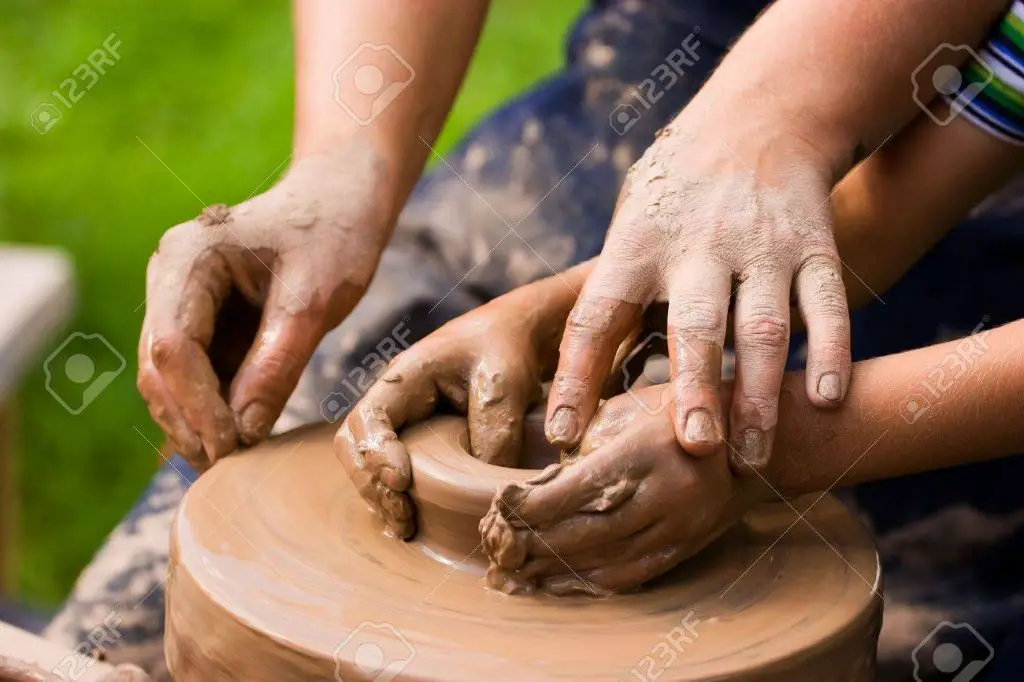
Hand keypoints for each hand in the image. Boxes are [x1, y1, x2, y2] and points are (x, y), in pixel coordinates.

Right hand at [138, 151, 392, 470]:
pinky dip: (211, 409)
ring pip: (169, 377)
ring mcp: (181, 300)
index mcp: (188, 258)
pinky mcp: (201, 321)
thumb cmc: (333, 236)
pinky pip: (195, 374)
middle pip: (159, 367)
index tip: (232, 448)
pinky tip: (237, 441)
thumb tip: (243, 431)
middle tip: (227, 469)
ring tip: (232, 464)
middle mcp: (170, 277)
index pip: (172, 347)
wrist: (340, 203)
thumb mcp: (314, 299)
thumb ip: (277, 362)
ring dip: (196, 422)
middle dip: (190, 421)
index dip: (197, 406)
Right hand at [335, 270, 581, 537]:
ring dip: (379, 496)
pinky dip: (394, 496)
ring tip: (406, 526)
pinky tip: (412, 521)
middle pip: (353, 445)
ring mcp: (403, 421)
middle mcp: (395, 400)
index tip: (402, 481)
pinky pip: (390, 470)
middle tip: (403, 516)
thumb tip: (481, 493)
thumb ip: (493, 435)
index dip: (376, 454)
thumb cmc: (508, 349)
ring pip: (367, 462)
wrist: (519, 334)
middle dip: (371, 484)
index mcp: (406, 376)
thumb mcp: (505, 385)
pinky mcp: (418, 440)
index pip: (369, 417)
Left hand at [484, 385, 764, 594]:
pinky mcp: (685, 548)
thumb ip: (587, 438)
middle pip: (585, 534)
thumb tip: (541, 477)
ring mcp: (678, 528)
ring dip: (552, 570)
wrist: (761, 441)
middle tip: (496, 544)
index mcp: (647, 451)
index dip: (531, 506)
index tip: (499, 505)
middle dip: (532, 544)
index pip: (575, 490)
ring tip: (514, 570)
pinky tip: (556, 583)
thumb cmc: (685, 410)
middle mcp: (665, 495)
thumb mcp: (633, 406)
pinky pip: (630, 577)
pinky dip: (587, 585)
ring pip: (604, 562)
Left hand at [546, 113, 850, 471]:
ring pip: (763, 327)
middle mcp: (698, 246)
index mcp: (636, 244)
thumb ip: (616, 294)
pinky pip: (828, 304)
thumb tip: (584, 381)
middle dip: (695, 388)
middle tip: (694, 449)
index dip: (575, 377)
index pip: (596, 315)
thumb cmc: (675, 193)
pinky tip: (826, 399)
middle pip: (694, 325)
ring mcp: (761, 247)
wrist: (758, 118)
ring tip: (752, 456)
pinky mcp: (814, 247)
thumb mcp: (630, 224)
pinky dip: (830, 352)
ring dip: (759, 395)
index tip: (561, 434)